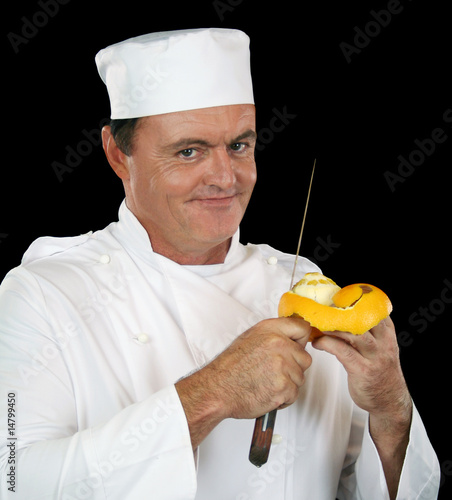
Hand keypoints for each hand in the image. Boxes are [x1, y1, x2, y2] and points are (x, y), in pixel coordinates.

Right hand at [175, 317, 312, 447]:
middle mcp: (279, 344)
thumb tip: (293, 337)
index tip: (296, 347)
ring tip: (267, 382)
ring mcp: (283, 365)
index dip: (300, 341)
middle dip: (293, 367)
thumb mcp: (251, 337)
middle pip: (305, 358)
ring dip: (288, 384)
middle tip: (274, 372)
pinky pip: (294, 393)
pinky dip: (283, 398)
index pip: (303, 328)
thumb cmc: (231, 366)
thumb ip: (274, 334)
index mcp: (271, 329)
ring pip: (300, 377)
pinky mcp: (284, 387)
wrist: (218, 388)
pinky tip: (267, 392)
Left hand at [311, 316, 411, 498]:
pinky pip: (343, 352)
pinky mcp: (363, 370)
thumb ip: (367, 331)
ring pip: (353, 334)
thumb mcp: (380, 347)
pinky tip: (317, 342)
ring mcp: (374, 357)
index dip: (355, 300)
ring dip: (331, 327)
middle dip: (340, 311)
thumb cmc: (380, 372)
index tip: (336, 294)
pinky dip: (327, 344)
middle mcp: (383, 343)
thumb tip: (341, 314)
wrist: (390, 401)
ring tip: (316, 323)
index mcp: (387, 334)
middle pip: (363, 319)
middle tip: (322, 307)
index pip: (374, 310)